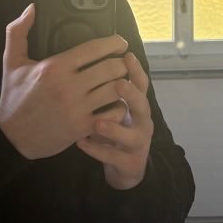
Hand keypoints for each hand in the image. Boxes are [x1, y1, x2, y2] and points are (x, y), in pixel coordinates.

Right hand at [0, 4, 130, 159]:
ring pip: (115, 90)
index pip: (95, 48)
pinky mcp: (82, 127)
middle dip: (122, 63)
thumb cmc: (13, 97)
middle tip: (122, 62)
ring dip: (123, 83)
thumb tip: (32, 9)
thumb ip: (19, 31)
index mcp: (55, 67)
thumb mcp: (11, 61)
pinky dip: (119, 106)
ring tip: (122, 80)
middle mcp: (68, 87)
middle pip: (111, 68)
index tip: (119, 42)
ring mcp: (77, 108)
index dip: (114, 43)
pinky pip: (113, 113)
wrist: (11, 136)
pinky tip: (115, 102)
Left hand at [76, 52, 153, 190]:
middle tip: (118, 84)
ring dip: (115, 129)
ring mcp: (137, 144)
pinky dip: (97, 150)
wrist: (125, 167)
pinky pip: (113, 157)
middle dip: (132, 95)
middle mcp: (142, 122)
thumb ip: (106, 85)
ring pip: (131, 136)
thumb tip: (91, 57)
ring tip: (98, 124)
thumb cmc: (115, 129)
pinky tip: (80, 142)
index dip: (136, 70)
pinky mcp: (129, 164)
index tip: (127, 55)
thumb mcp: (112, 107)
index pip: (140, 83)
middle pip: (142, 106)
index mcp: (137, 105)